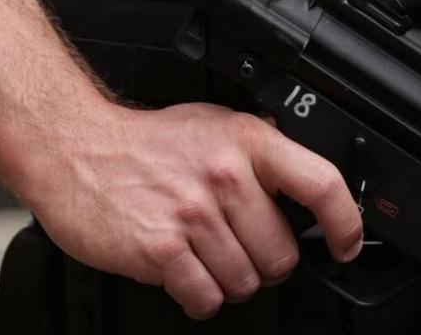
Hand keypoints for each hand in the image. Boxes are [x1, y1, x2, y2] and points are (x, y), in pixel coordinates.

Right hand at [31, 102, 363, 318]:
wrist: (75, 149)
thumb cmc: (144, 143)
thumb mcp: (213, 123)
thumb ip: (257, 147)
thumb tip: (302, 173)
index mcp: (246, 141)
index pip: (321, 184)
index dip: (344, 224)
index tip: (346, 244)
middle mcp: (224, 176)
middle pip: (282, 255)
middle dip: (265, 263)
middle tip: (240, 248)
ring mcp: (192, 214)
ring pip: (245, 283)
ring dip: (228, 281)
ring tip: (205, 255)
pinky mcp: (160, 249)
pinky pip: (205, 298)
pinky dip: (198, 296)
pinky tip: (185, 273)